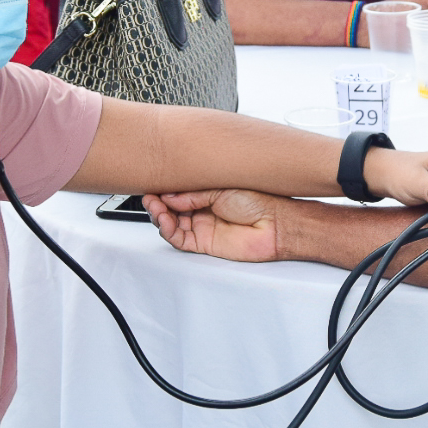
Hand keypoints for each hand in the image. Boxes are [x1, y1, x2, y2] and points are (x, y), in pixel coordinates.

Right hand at [146, 189, 285, 260]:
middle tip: (151, 197)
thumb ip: (193, 194)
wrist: (276, 224)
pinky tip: (164, 220)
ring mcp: (202, 226)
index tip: (153, 184)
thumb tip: (168, 195)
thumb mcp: (220, 189)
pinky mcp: (203, 243)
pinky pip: (179, 239)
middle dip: (157, 202)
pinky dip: (168, 230)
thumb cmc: (259, 201)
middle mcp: (202, 208)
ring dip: (159, 216)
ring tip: (157, 207)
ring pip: (171, 223)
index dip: (163, 189)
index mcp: (206, 191)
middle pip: (170, 208)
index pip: (177, 191)